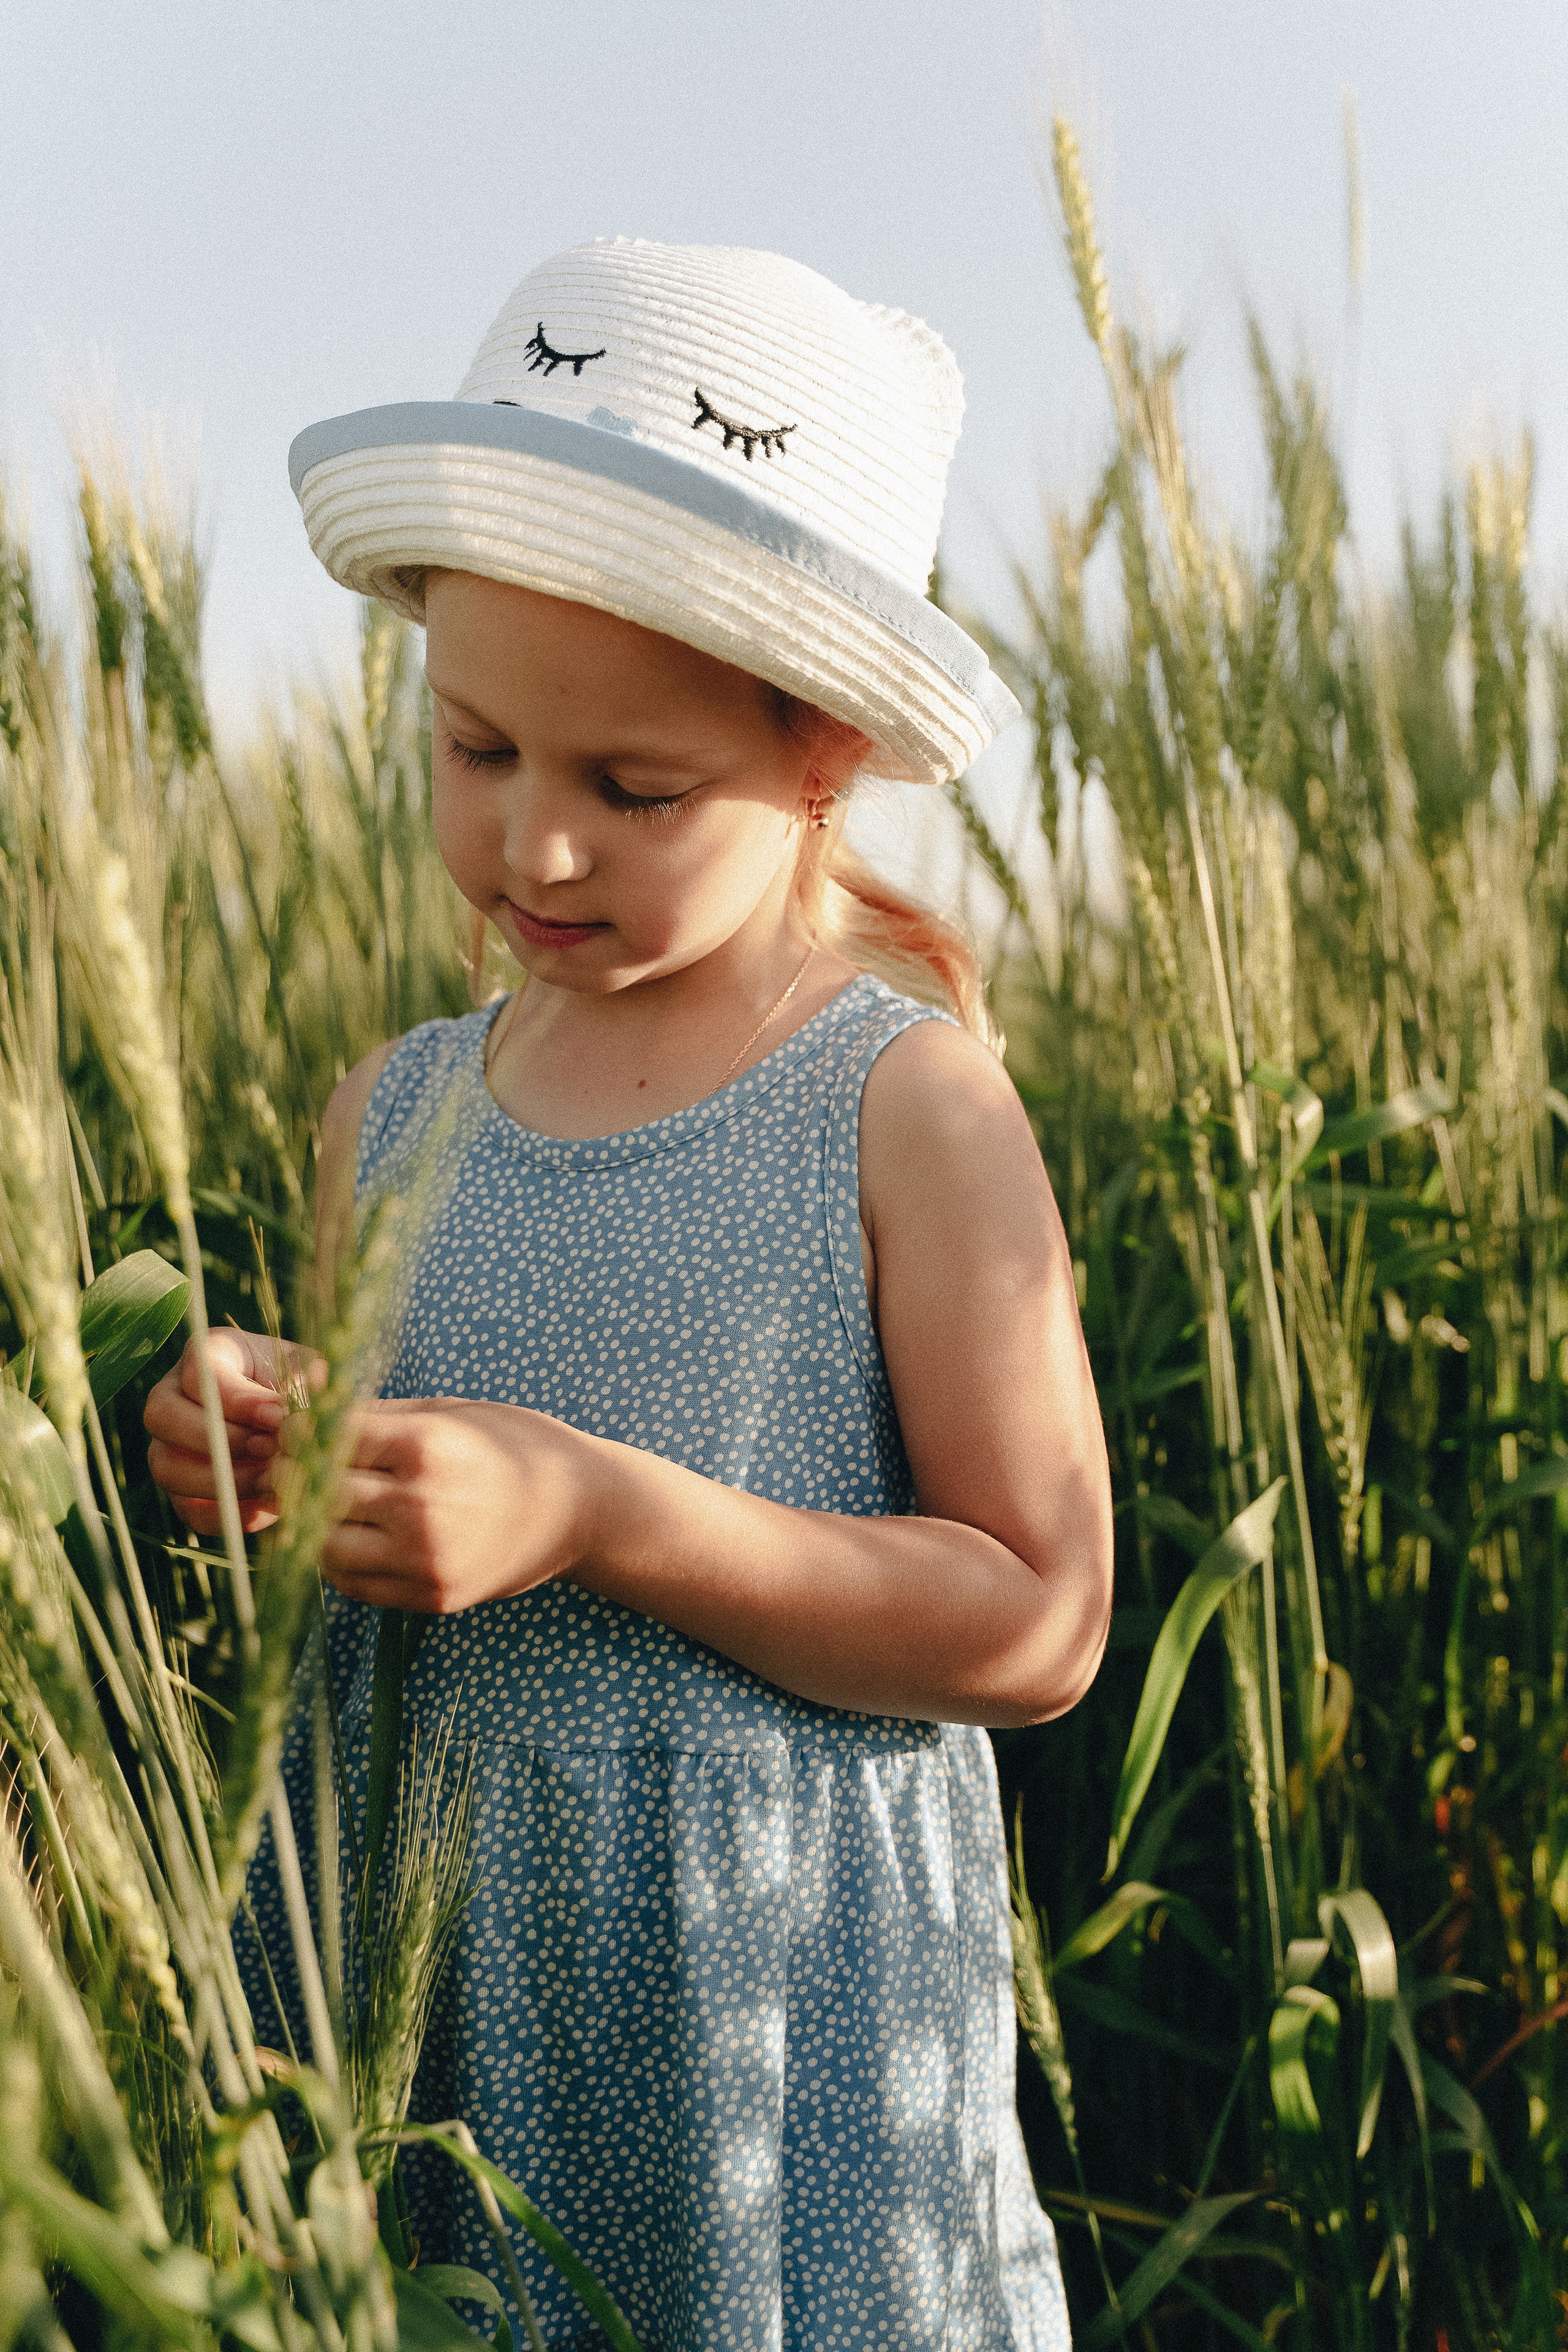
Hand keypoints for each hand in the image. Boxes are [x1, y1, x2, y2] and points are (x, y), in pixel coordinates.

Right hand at [144, 1328, 325, 1537]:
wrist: (312, 1425)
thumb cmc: (309, 1385)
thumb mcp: (310, 1374)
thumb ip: (300, 1388)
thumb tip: (285, 1420)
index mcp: (208, 1354)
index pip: (198, 1372)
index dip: (235, 1400)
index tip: (277, 1416)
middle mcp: (173, 1396)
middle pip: (162, 1415)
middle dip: (220, 1439)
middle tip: (270, 1448)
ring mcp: (169, 1445)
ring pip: (166, 1466)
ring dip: (223, 1478)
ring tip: (273, 1479)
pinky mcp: (183, 1490)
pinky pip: (189, 1509)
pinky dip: (227, 1513)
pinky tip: (265, 1508)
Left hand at [302, 1397, 590, 1613]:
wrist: (579, 1509)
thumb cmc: (515, 1445)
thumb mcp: (452, 1413)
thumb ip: (380, 1416)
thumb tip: (306, 1415)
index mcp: (426, 1448)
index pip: (329, 1442)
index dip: (302, 1435)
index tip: (294, 1431)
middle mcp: (422, 1507)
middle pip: (319, 1494)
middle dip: (297, 1477)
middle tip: (290, 1466)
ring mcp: (426, 1559)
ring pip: (325, 1546)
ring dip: (314, 1524)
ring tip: (321, 1504)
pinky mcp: (431, 1596)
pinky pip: (355, 1584)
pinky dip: (340, 1561)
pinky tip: (353, 1537)